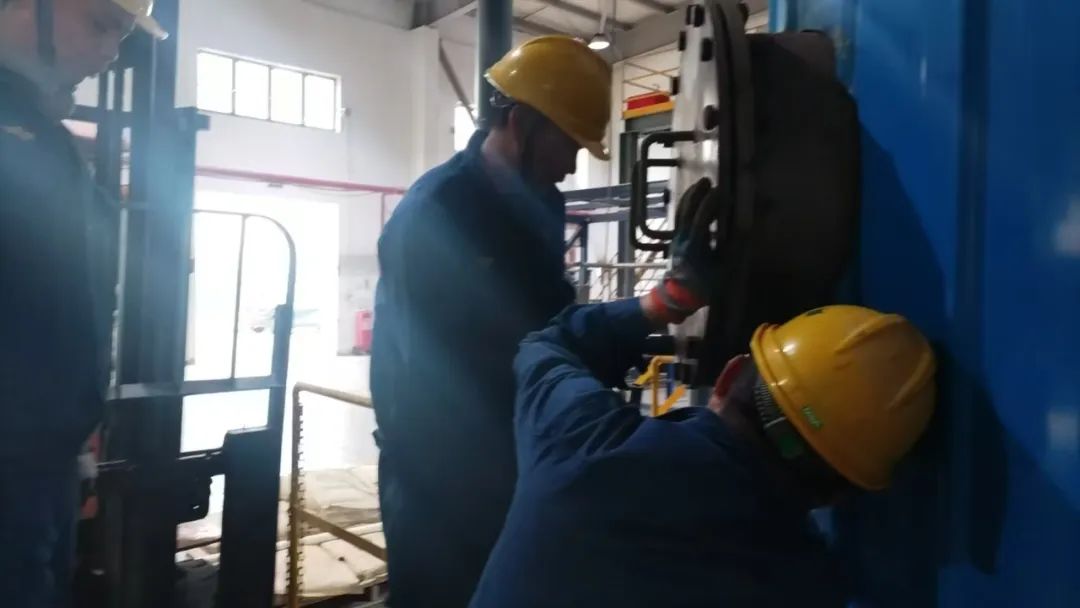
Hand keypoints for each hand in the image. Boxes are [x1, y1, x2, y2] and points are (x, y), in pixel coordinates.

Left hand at [644, 177, 739, 324]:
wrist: (676, 298)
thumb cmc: (703, 286)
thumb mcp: (723, 270)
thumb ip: (733, 249)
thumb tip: (744, 229)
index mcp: (695, 245)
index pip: (702, 218)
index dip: (711, 203)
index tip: (721, 191)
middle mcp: (683, 238)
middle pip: (687, 210)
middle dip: (697, 194)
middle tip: (707, 181)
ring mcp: (676, 238)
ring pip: (680, 212)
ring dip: (690, 197)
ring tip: (699, 186)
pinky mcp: (674, 240)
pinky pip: (678, 218)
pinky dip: (685, 206)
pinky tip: (692, 202)